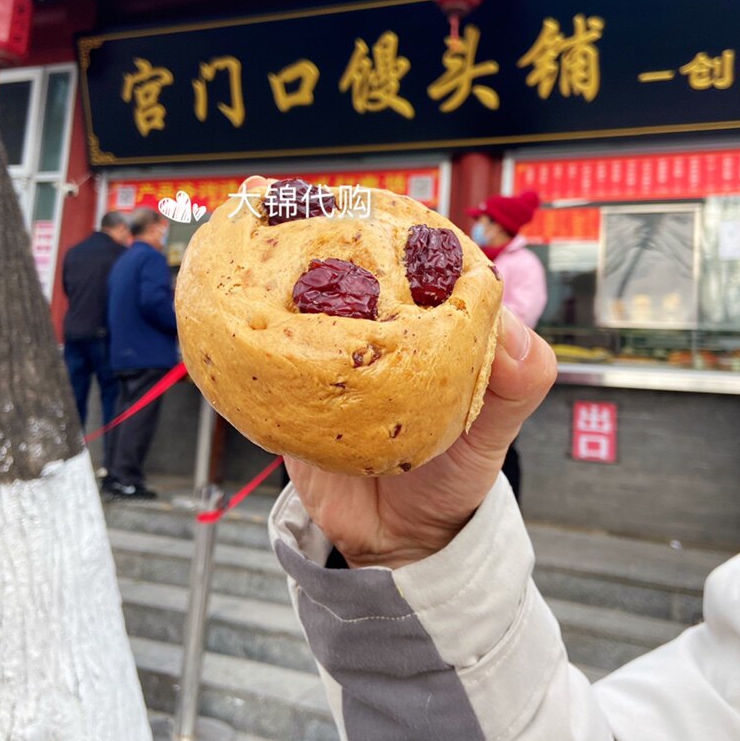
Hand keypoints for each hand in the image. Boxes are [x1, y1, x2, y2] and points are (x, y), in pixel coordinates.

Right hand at [241, 176, 555, 568]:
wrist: (399, 541)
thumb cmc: (457, 476)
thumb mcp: (497, 431)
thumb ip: (519, 382)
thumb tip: (513, 333)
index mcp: (432, 325)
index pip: (418, 259)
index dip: (395, 225)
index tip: (370, 202)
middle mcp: (380, 329)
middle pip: (348, 266)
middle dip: (318, 228)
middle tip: (288, 199)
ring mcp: (334, 355)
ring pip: (303, 300)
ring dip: (274, 263)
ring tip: (247, 223)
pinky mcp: (294, 389)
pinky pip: (269, 354)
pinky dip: (245, 327)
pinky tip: (220, 300)